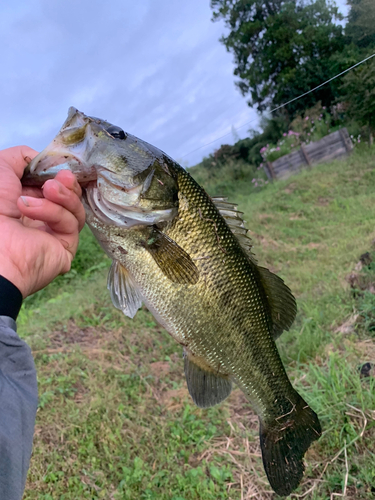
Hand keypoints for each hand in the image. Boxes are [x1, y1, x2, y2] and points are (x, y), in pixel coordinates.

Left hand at [0, 146, 85, 297]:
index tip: (58, 164)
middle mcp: (39, 218)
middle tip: (61, 177)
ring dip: (62, 196)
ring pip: (75, 208)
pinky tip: (32, 211)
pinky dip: (54, 212)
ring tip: (47, 191)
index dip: (57, 172)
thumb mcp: (0, 168)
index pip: (52, 183)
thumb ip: (23, 157)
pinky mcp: (65, 247)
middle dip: (66, 183)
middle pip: (69, 195)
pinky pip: (71, 223)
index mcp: (23, 201)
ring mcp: (53, 233)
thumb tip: (44, 160)